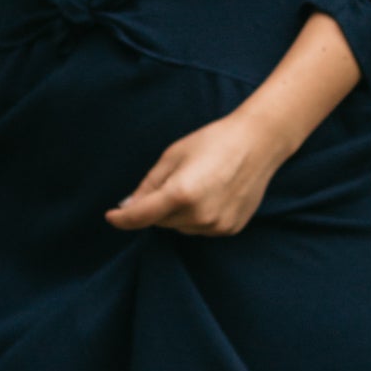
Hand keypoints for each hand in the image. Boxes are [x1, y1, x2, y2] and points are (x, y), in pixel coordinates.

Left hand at [105, 108, 283, 236]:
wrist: (259, 143)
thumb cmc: (213, 141)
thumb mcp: (173, 155)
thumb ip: (148, 185)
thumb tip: (127, 206)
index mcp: (180, 193)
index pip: (141, 216)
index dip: (121, 218)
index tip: (111, 216)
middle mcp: (198, 215)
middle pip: (160, 222)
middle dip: (157, 206)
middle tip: (173, 180)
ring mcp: (216, 225)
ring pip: (180, 227)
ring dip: (178, 213)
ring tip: (197, 184)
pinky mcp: (229, 229)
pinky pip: (201, 229)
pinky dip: (198, 216)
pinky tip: (211, 193)